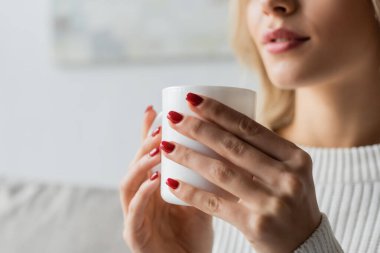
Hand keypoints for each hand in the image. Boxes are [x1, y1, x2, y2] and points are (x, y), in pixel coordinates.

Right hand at [120, 106, 212, 252]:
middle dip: (147, 142)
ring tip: (159, 148)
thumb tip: (228, 150)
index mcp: (153, 187)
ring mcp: (136, 216)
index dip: (147, 131)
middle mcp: (141, 198)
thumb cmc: (195, 234)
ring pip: (128, 184)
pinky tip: (154, 180)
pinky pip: (134, 214)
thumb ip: (205, 178)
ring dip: (142, 163)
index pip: (147, 155)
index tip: (154, 108)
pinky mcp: (136, 236)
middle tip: (163, 126)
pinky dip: (142, 195)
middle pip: (136, 164)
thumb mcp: (202, 199)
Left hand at [161, 93, 321, 252]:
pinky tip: (172, 183)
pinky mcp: (256, 224)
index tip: (193, 100)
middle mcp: (287, 177)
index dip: (218, 112)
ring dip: (189, 156)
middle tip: (173, 118)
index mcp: (295, 157)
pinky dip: (191, 192)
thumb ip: (264, 151)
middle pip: (232, 146)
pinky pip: (216, 203)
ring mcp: (272, 202)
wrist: (306, 244)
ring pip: (220, 172)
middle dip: (198, 129)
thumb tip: (222, 123)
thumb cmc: (289, 200)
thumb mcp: (288, 171)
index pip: (250, 128)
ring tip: (166, 146)